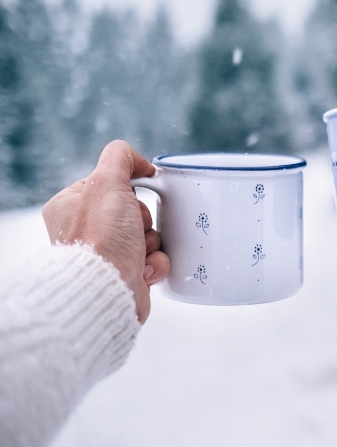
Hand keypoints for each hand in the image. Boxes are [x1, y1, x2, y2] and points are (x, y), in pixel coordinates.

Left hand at [42, 140, 169, 322]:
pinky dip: (155, 263)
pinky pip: (154, 258)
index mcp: (70, 206)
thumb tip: (139, 162)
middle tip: (131, 228)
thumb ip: (120, 157)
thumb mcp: (107, 182)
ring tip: (137, 253)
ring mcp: (106, 253)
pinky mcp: (126, 273)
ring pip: (148, 234)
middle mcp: (84, 230)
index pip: (111, 185)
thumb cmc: (101, 239)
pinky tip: (143, 269)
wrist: (107, 289)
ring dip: (151, 242)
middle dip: (143, 220)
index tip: (127, 197)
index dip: (127, 189)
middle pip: (135, 210)